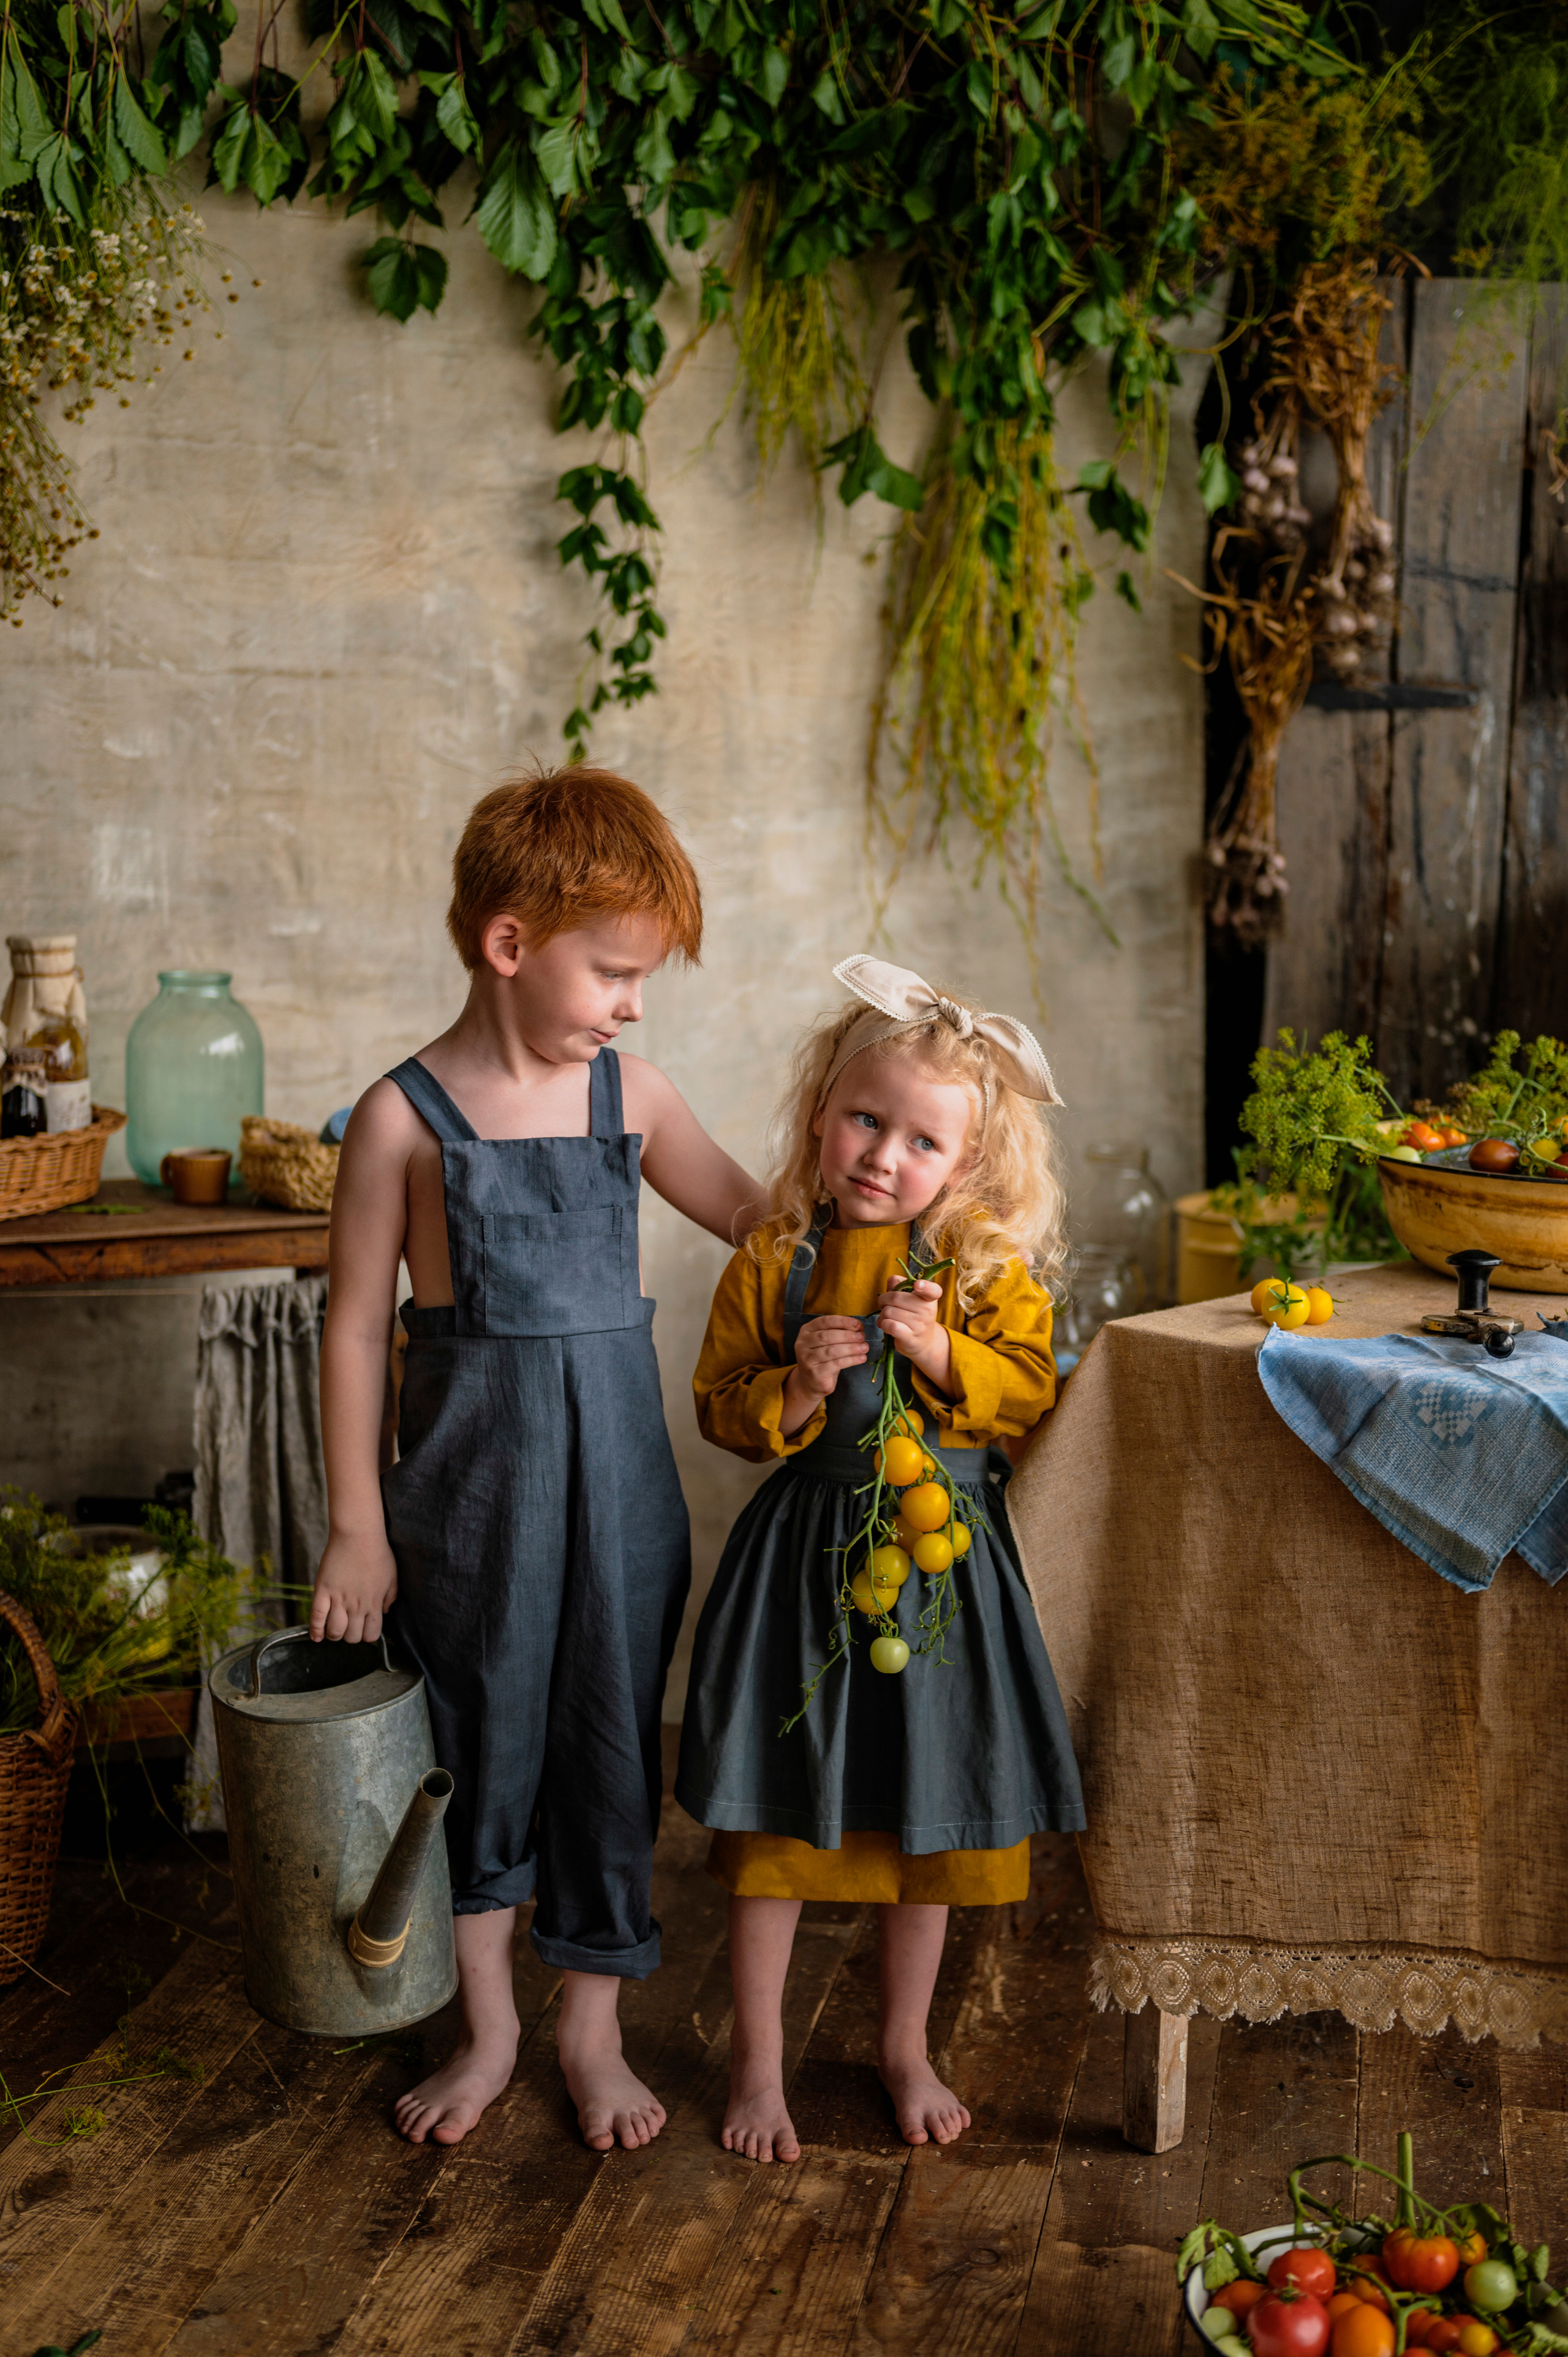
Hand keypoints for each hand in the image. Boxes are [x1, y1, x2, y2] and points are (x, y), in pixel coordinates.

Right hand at [310, 1530, 397, 1644]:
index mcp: (374, 1603)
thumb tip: (385, 1612)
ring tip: (333, 1630)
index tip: (364, 1628)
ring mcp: (338, 1599)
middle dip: (350, 1636)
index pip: (371, 1635)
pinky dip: (314, 1630)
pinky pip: (316, 1616)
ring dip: (334, 1635)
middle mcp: (356, 1606)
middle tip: (348, 1627)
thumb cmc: (377, 1553)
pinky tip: (316, 1636)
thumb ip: (390, 1597)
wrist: (358, 1535)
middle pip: (352, 1637)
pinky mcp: (323, 1590)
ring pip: (334, 1632)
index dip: (367, 1635)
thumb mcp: (392, 1577)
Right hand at [793, 1313, 868, 1399]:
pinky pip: (836, 1364)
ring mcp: (807, 1359)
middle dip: (847, 1335)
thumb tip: (859, 1329)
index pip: (825, 1321)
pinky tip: (861, 1358)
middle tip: (862, 1337)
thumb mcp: (826, 1342)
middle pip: (827, 1336)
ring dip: (851, 1348)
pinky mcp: (815, 1373)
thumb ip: (838, 1333)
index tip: (858, 1324)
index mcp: (806, 1331)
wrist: (811, 1382)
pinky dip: (851, 1360)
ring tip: (864, 1347)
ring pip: (831, 1351)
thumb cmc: (822, 1358)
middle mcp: (803, 1344)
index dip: (843, 1321)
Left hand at [877, 1280, 950, 1387]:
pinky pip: (890, 1325)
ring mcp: (920, 1325)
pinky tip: (885, 1326)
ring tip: (886, 1318)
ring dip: (881, 1315)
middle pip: (895, 1297)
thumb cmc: (913, 1316)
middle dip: (883, 1300)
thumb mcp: (911, 1299)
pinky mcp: (910, 1338)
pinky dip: (883, 1324)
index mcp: (929, 1299)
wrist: (923, 1343)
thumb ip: (901, 1285)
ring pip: (888, 1311)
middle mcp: (928, 1311)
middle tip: (885, 1306)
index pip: (933, 1290)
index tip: (917, 1285)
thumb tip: (893, 1280)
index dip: (925, 1286)